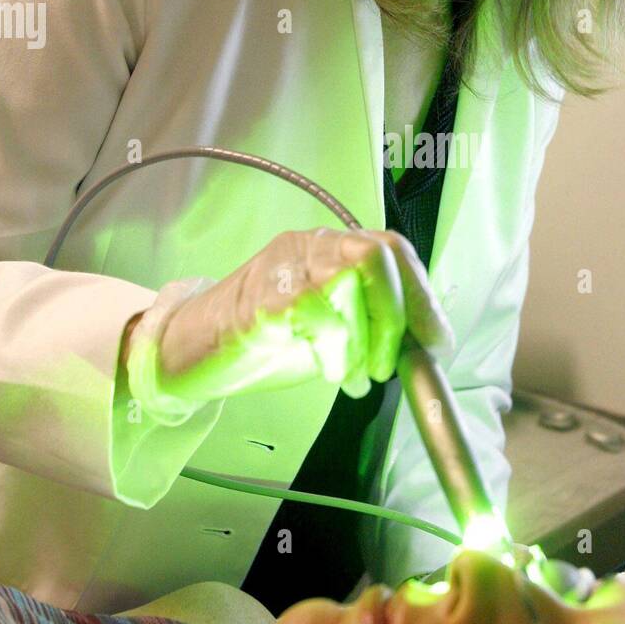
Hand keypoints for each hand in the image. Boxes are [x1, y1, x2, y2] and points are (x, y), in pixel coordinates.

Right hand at [146, 227, 454, 409]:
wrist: (188, 351)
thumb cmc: (264, 340)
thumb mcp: (329, 328)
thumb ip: (371, 326)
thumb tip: (422, 348)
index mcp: (330, 249)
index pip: (392, 250)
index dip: (422, 295)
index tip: (436, 342)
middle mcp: (309, 246)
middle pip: (376, 256)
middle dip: (397, 316)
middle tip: (389, 365)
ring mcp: (283, 267)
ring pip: (350, 280)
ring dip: (366, 341)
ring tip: (353, 378)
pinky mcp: (262, 299)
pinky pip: (317, 314)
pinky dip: (336, 351)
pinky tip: (329, 372)